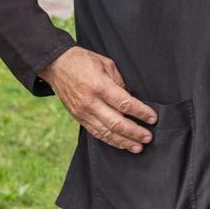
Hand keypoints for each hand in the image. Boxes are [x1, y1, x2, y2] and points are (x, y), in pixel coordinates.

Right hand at [39, 47, 156, 152]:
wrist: (56, 65)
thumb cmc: (84, 61)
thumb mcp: (106, 64)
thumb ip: (119, 82)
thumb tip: (130, 99)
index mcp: (100, 86)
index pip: (125, 104)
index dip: (141, 112)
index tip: (153, 118)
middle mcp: (91, 102)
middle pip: (116, 123)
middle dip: (134, 132)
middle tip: (148, 137)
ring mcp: (83, 112)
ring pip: (106, 132)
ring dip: (123, 141)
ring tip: (138, 147)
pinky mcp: (78, 118)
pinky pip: (96, 133)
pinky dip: (110, 140)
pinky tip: (121, 144)